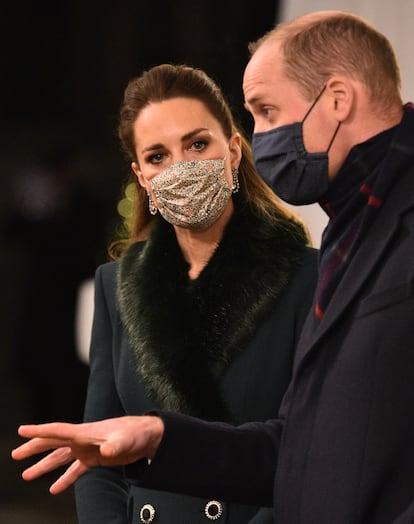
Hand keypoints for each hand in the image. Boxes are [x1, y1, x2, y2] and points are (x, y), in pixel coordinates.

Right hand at [11, 415, 163, 493]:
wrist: (146, 437)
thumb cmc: (135, 433)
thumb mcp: (124, 440)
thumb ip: (114, 445)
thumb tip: (107, 450)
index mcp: (84, 432)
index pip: (57, 430)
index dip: (39, 431)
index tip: (21, 430)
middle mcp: (82, 439)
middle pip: (53, 442)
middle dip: (34, 447)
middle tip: (15, 454)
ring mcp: (87, 449)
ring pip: (60, 457)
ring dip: (44, 465)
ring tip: (27, 475)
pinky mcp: (95, 458)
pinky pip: (75, 470)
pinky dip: (64, 479)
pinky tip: (54, 488)